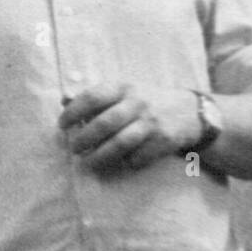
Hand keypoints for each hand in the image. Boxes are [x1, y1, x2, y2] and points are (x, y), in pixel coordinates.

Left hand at [58, 82, 201, 172]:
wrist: (189, 111)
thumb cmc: (145, 101)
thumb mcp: (123, 91)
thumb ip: (96, 96)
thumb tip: (64, 99)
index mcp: (123, 87)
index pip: (93, 97)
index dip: (73, 112)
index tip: (62, 125)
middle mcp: (137, 103)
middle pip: (105, 123)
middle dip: (84, 138)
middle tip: (74, 148)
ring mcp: (151, 123)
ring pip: (120, 143)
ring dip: (100, 156)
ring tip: (87, 162)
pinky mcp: (163, 141)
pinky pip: (138, 157)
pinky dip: (126, 162)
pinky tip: (120, 162)